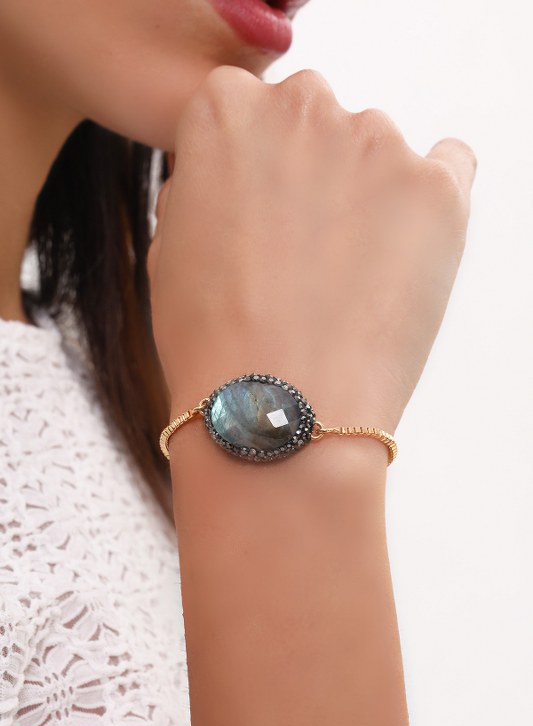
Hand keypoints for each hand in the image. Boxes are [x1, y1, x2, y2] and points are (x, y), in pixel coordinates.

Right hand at [148, 66, 475, 441]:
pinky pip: (449, 165)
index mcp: (225, 110)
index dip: (250, 169)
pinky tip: (407, 249)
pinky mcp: (437, 188)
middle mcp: (302, 105)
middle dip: (306, 168)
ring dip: (365, 191)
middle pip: (312, 117)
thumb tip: (232, 177)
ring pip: (376, 148)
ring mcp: (377, 142)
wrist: (276, 409)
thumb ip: (203, 188)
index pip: (245, 108)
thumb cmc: (210, 340)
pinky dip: (431, 199)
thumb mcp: (168, 247)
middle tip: (302, 247)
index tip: (255, 215)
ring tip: (348, 276)